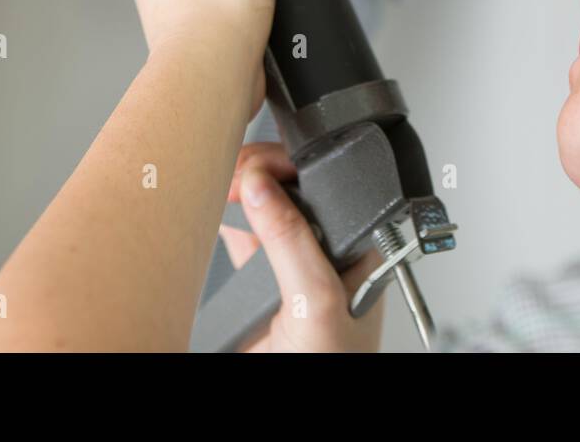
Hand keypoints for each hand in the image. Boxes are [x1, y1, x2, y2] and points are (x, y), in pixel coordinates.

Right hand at [222, 143, 385, 352]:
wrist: (303, 422)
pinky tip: (219, 215)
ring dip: (241, 191)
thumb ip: (291, 239)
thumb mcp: (316, 298)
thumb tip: (264, 186)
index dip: (293, 163)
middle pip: (293, 188)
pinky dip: (227, 222)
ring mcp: (295, 267)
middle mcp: (329, 250)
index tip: (260, 163)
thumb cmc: (333, 368)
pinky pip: (244, 240)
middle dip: (261, 171)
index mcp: (360, 245)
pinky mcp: (264, 285)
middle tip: (234, 173)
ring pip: (266, 208)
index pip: (330, 182)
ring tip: (223, 183)